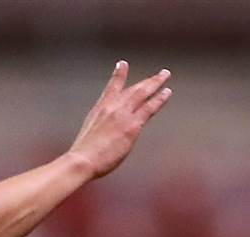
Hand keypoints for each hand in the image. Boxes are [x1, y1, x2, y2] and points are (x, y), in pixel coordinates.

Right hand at [68, 61, 172, 179]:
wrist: (82, 160)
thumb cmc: (82, 154)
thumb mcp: (88, 134)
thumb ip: (99, 127)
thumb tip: (104, 133)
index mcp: (100, 109)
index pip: (111, 88)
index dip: (118, 75)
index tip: (123, 64)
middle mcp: (112, 108)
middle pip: (133, 90)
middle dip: (147, 80)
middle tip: (160, 73)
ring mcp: (123, 115)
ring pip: (143, 93)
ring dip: (156, 82)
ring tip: (165, 75)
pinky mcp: (132, 126)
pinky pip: (149, 108)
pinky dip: (159, 99)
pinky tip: (167, 92)